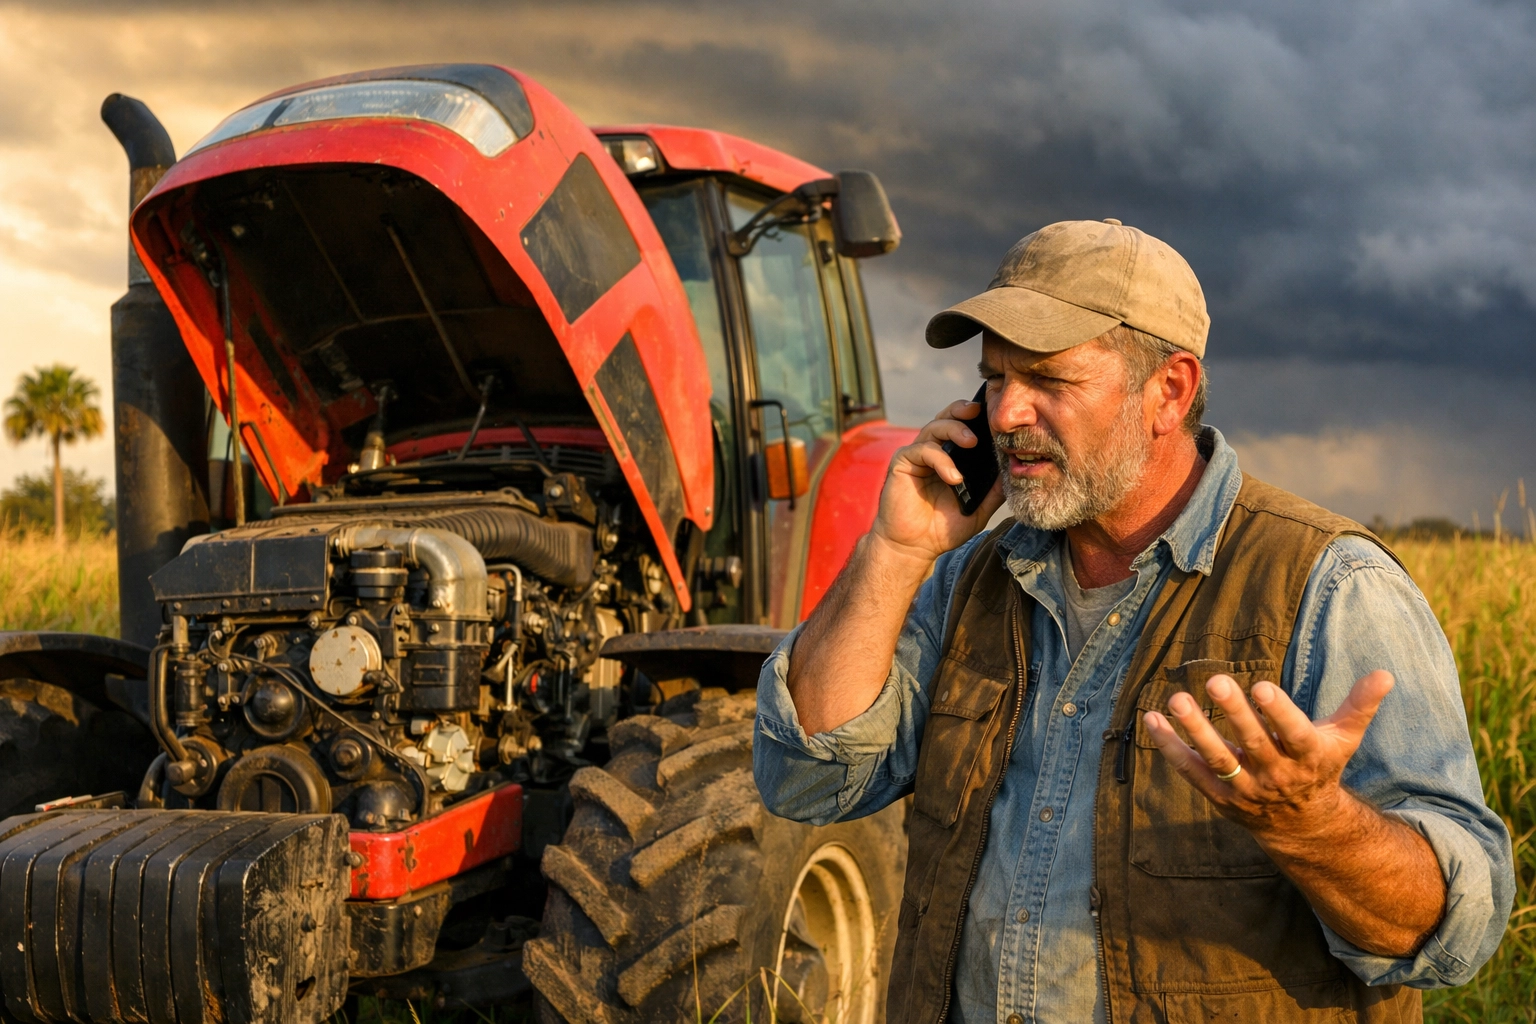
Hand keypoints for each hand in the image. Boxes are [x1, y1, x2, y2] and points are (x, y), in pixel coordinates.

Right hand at [871, 399, 1005, 564]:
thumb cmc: (942, 529)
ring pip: (935, 427)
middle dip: (963, 410)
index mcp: (951, 458)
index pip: (963, 427)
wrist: (914, 548)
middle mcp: (934, 452)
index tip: (995, 416)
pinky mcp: (903, 463)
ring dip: (955, 430)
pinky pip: (923, 450)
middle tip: (980, 412)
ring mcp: (917, 456)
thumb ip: (993, 490)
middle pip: (947, 417)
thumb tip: (1013, 470)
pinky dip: (941, 460)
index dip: (977, 418)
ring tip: (971, 443)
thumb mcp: (977, 509)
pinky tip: (953, 477)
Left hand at [1143, 670, 1394, 839]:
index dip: (1278, 712)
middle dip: (1233, 714)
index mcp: (1307, 757)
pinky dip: (1169, 746)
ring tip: (1176, 699)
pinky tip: (1150, 719)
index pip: (1293, 734)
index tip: (1260, 685)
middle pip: (1252, 744)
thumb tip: (1386, 673)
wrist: (1302, 824)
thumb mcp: (1343, 738)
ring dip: (1195, 730)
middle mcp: (1276, 775)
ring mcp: (1245, 788)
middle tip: (1214, 680)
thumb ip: (1359, 705)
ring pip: (1217, 759)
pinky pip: (1190, 771)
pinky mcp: (1219, 796)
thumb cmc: (1319, 766)